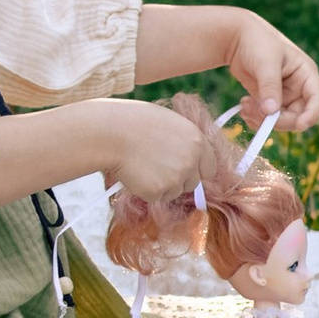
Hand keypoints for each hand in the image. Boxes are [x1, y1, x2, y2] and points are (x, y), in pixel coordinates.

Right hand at [100, 97, 214, 205]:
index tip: (182, 169)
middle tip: (155, 166)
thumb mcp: (167, 122)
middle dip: (178, 179)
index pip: (210, 168)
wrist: (108, 132)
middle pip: (193, 183)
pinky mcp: (158, 191)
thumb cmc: (133, 121)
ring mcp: (176, 178)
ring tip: (140, 165)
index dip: (196, 169)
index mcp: (197, 140)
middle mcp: (192, 161)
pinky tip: (133, 172)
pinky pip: (156, 197)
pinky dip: (145, 189)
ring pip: (174, 192)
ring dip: (161, 185)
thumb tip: (191, 158)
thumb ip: (184, 141)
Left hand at [224, 12, 318, 133]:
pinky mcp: (268, 99)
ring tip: (245, 107)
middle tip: (256, 114)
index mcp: (306, 74)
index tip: (300, 126)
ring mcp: (283, 95)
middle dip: (278, 120)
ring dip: (263, 119)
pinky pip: (267, 117)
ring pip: (280, 120)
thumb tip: (271, 111)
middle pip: (297, 115)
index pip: (316, 99)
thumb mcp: (265, 62)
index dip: (311, 114)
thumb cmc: (256, 42)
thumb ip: (269, 86)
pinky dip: (256, 118)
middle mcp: (298, 88)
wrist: (235, 37)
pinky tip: (243, 107)